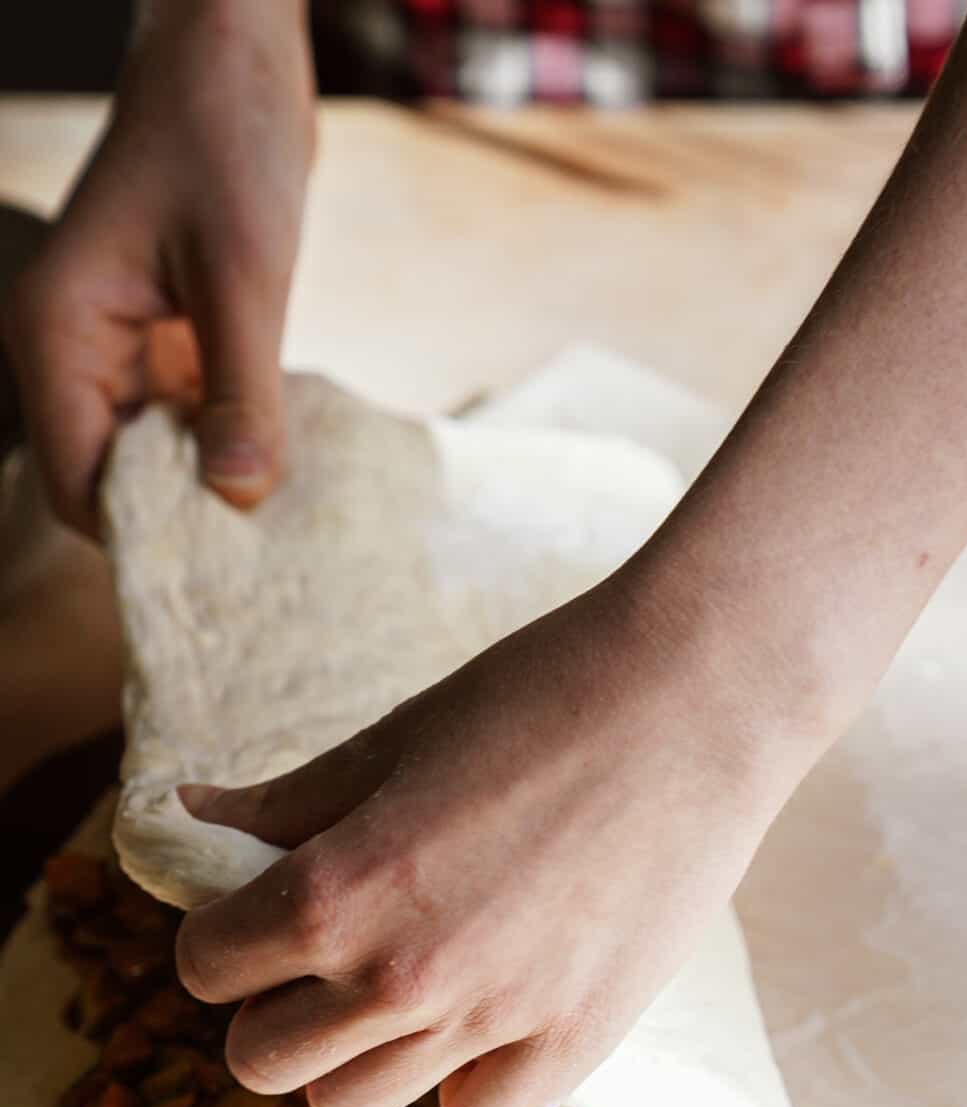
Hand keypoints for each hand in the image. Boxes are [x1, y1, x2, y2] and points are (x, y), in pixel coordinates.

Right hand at [1, 0, 312, 534]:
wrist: (231, 55)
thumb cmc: (225, 138)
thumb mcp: (244, 273)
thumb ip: (241, 389)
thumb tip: (238, 496)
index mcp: (57, 335)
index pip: (80, 484)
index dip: (147, 535)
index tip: (229, 566)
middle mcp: (71, 353)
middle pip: (111, 486)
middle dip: (182, 522)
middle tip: (268, 556)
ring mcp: (114, 353)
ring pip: (151, 464)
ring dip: (210, 490)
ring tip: (283, 521)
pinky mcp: (161, 347)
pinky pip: (185, 427)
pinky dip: (226, 449)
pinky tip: (283, 467)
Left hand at [174, 571, 827, 1106]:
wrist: (699, 700)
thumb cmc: (540, 695)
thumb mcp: (394, 738)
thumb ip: (286, 801)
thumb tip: (183, 812)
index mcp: (336, 889)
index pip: (206, 967)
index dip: (222, 936)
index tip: (259, 913)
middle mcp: (400, 976)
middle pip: (263, 1060)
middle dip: (274, 1007)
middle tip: (327, 958)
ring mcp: (491, 1022)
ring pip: (351, 1104)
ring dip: (355, 1055)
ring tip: (407, 990)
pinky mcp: (576, 1044)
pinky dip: (460, 1088)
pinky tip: (483, 1025)